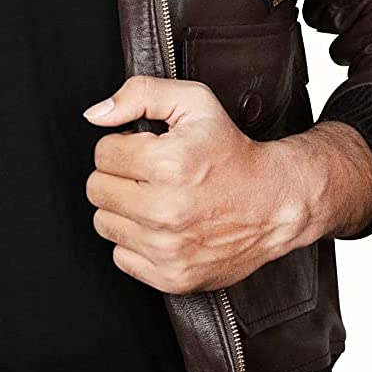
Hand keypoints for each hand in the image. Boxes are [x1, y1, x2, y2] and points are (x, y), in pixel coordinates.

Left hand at [84, 76, 371, 293]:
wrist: (275, 203)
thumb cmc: (234, 154)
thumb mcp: (195, 104)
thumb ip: (141, 94)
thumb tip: (96, 115)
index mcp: (169, 164)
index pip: (103, 153)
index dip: (125, 146)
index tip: (148, 150)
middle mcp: (166, 210)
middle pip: (98, 189)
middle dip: (120, 176)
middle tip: (151, 175)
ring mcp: (168, 248)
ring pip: (105, 223)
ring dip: (125, 210)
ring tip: (157, 200)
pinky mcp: (171, 276)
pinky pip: (121, 256)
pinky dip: (136, 242)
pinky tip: (162, 228)